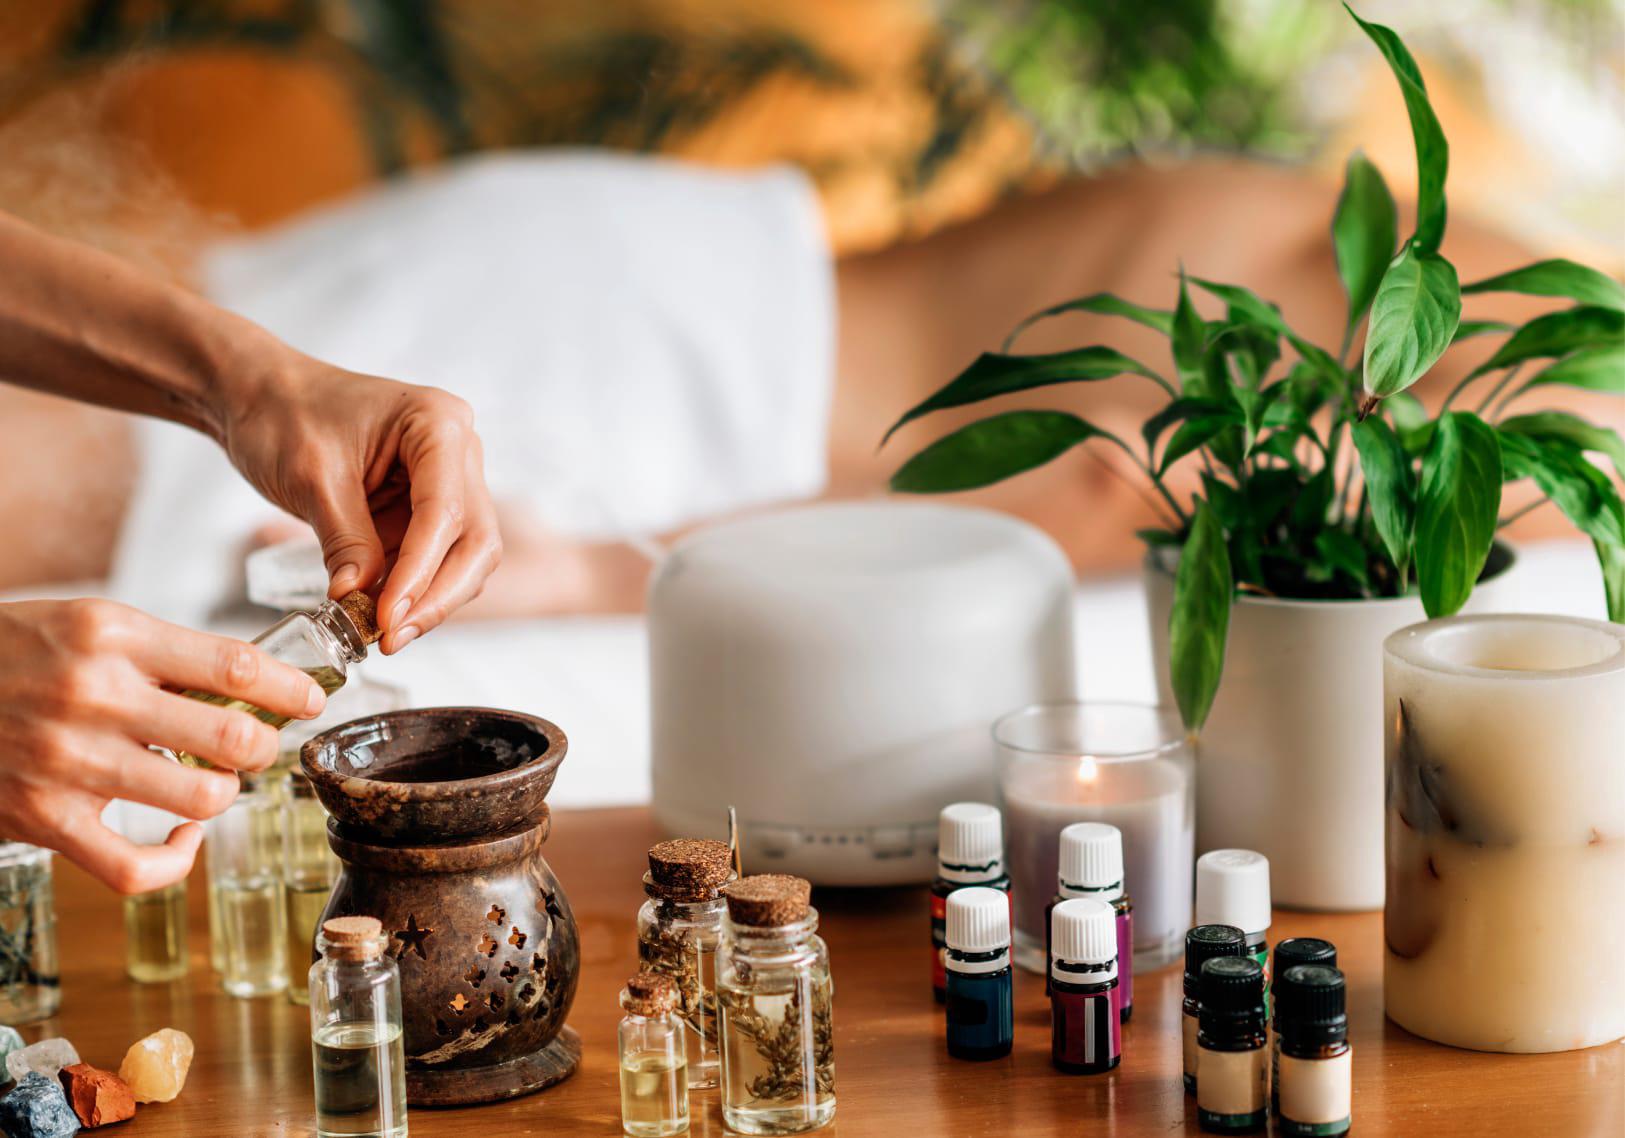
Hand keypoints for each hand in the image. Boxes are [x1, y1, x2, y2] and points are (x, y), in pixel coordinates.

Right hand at [0, 599, 324, 892]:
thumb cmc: (15, 654)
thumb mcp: (89, 625)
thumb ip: (164, 656)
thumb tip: (252, 686)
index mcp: (112, 636)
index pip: (234, 664)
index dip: (290, 688)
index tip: (313, 699)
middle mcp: (93, 697)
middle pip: (231, 738)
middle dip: (264, 747)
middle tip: (258, 745)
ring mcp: (68, 763)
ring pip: (201, 800)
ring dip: (224, 794)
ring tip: (212, 781)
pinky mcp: (45, 820)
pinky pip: (139, 868)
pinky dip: (178, 860)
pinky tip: (183, 836)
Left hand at [219, 358, 501, 653]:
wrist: (260, 397)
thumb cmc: (284, 413)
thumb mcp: (311, 478)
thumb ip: (344, 539)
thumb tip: (358, 599)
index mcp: (438, 423)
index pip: (446, 509)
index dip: (420, 570)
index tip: (387, 616)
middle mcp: (458, 450)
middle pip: (475, 538)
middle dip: (437, 594)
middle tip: (390, 637)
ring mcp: (448, 480)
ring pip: (464, 556)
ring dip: (429, 600)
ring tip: (381, 635)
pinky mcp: (426, 507)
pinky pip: (435, 559)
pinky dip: (411, 590)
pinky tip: (379, 615)